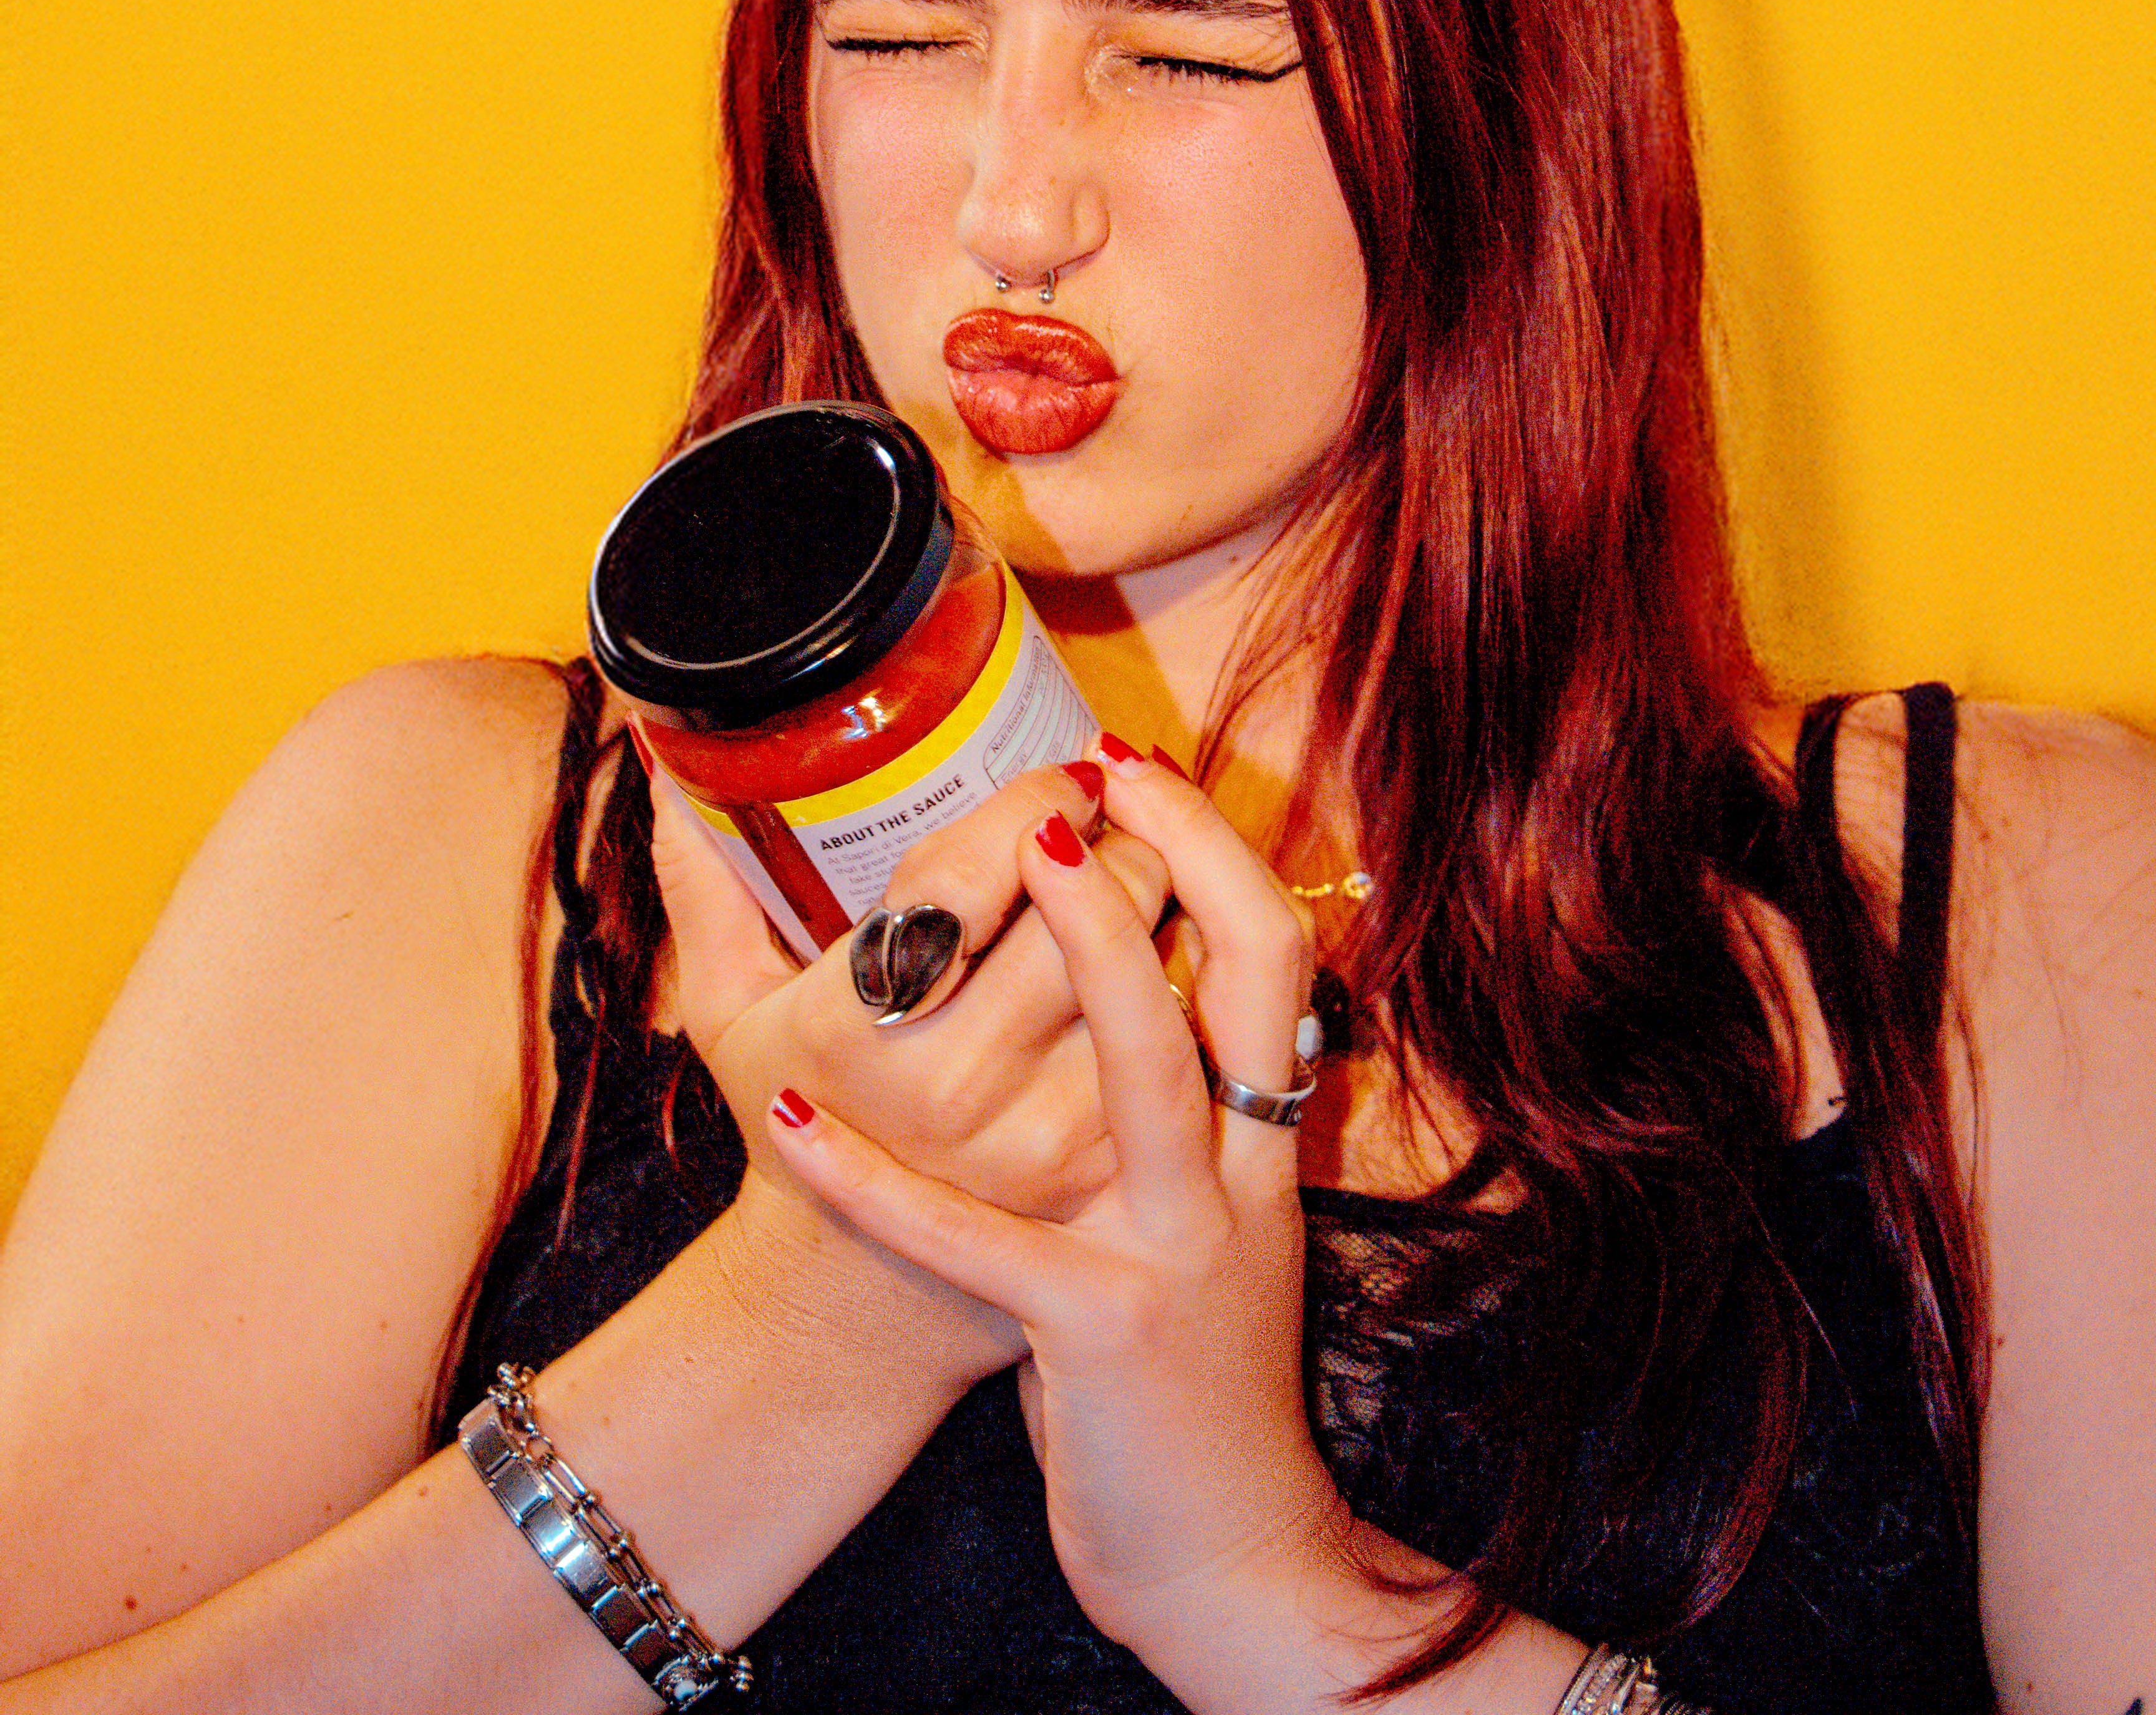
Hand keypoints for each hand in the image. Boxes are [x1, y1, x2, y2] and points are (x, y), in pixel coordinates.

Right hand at [646, 741, 1168, 1225]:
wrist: (853, 1310)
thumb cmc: (791, 1130)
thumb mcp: (727, 1014)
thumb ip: (703, 882)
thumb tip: (660, 756)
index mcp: (865, 1024)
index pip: (979, 870)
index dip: (1038, 802)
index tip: (1063, 778)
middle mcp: (962, 1083)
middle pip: (1097, 905)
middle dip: (1120, 841)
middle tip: (1112, 825)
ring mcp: (1048, 1137)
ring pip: (1162, 968)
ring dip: (1167, 908)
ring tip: (1143, 882)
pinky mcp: (1110, 1175)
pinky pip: (1188, 1044)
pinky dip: (1188, 988)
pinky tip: (1166, 964)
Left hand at [762, 751, 1348, 1668]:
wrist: (1226, 1553)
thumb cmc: (1183, 1367)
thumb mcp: (1197, 1224)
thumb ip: (1167, 1111)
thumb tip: (1102, 979)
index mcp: (1255, 1138)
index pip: (1272, 958)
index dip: (1219, 853)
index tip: (1141, 770)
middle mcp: (1234, 1171)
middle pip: (1251, 971)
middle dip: (1180, 857)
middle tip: (1093, 770)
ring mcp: (1173, 1244)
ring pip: (1150, 1064)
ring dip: (1094, 948)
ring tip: (1025, 849)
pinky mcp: (1097, 1325)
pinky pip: (971, 1238)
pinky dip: (873, 1184)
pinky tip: (794, 1124)